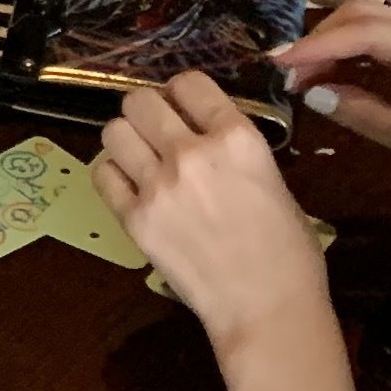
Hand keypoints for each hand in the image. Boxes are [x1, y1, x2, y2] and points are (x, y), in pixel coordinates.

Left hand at [97, 73, 333, 351]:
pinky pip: (102, 174)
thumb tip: (207, 137)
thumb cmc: (288, 251)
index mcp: (238, 137)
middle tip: (158, 130)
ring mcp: (158, 185)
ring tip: (141, 157)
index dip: (183, 93)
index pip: (189, 83)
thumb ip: (235, 151)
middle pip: (140, 100)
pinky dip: (113, 174)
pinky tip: (130, 185)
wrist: (266, 308)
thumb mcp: (274, 181)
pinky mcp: (134, 218)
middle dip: (148, 111)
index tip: (184, 106)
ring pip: (114, 131)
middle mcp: (192, 152)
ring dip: (126, 139)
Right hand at [277, 4, 390, 221]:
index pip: (368, 32)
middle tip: (282, 75)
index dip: (318, 47)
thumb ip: (369, 117)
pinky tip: (326, 78)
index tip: (278, 66)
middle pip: (365, 16)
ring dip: (331, 47)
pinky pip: (382, 46)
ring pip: (370, 26)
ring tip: (297, 79)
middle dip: (319, 41)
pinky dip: (350, 57)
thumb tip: (313, 95)